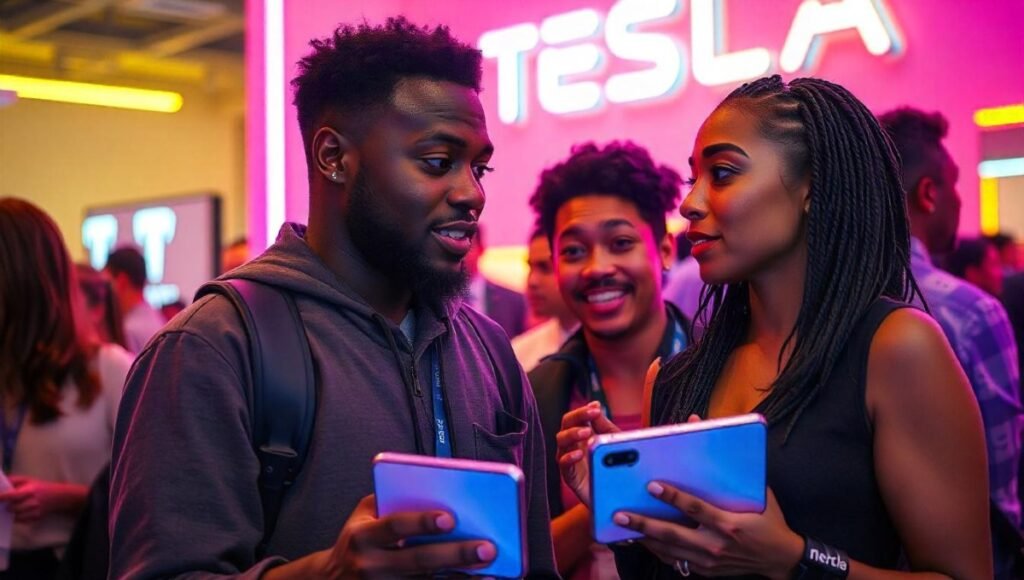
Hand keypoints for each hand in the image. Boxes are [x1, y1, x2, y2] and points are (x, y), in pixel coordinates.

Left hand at [0, 476, 74, 521]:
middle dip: (5, 507)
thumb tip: (1, 483)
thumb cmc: (39, 487)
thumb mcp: (28, 480)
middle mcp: (33, 502)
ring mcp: (35, 511)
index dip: (2, 497)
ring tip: (10, 508)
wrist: (57, 496)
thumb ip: (13, 480)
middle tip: (3, 505)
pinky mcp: (36, 518)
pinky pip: (21, 520)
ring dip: (11, 513)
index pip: (13, 495)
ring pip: (15, 516)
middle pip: (12, 508)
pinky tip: (18, 512)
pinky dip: (17, 517)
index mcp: (29, 490)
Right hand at [321, 494, 496, 577]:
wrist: (333, 579)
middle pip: (419, 560)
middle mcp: (371, 564)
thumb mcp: (364, 514)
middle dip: (456, 554)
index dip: (421, 522)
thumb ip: (394, 499)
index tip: (450, 518)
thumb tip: (440, 488)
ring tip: (490, 571)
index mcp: (363, 536)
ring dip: (461, 579)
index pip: (394, 526)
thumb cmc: (359, 539)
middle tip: (487, 548)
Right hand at [555, 401, 619, 507]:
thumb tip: (595, 405)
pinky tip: (579, 454)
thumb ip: (604, 426)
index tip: (595, 407)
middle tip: (591, 415)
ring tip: (586, 432)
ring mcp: (570, 460)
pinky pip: (564, 464)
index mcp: (583, 436)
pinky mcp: (570, 477)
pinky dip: (569, 457)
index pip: (576, 417)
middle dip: (577, 417)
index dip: (583, 410)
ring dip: (572, 434)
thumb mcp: (612, 443)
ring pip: (561, 441)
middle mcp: (573, 445)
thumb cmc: (612, 469)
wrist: (615, 499)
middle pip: (566, 425)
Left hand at [614, 484, 802, 579]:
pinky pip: (676, 561)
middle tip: (620, 514)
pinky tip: (642, 540)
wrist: (782, 559)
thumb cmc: (769, 520)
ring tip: (621, 527)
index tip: (652, 486)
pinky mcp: (706, 571)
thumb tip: (712, 439)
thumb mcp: (760, 493)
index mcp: (729, 523)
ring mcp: (710, 561)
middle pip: (673, 534)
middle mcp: (717, 545)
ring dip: (644, 538)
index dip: (673, 497)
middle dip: (644, 524)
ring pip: (669, 551)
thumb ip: (735, 470)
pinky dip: (657, 551)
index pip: (695, 508)